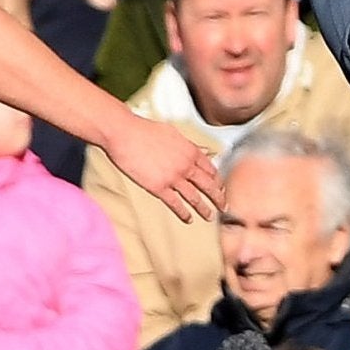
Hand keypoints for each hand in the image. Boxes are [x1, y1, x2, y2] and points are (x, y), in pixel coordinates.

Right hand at [103, 115, 219, 222]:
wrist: (124, 134)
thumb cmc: (145, 130)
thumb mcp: (173, 133)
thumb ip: (190, 144)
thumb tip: (204, 150)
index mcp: (190, 151)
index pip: (211, 169)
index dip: (217, 180)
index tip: (220, 187)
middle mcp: (186, 165)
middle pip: (209, 185)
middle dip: (218, 197)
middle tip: (224, 206)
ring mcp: (173, 177)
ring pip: (195, 197)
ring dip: (204, 209)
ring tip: (209, 216)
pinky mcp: (158, 187)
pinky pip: (175, 203)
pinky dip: (183, 213)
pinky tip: (188, 219)